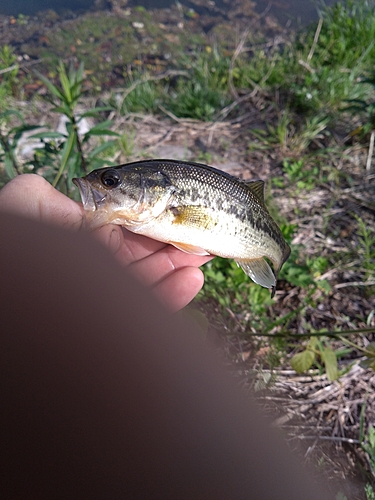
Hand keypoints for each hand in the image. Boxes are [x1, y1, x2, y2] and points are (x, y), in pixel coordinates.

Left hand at [0, 174, 212, 310]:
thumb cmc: (14, 253)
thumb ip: (44, 195)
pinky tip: (193, 279)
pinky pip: (146, 312)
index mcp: (77, 242)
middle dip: (174, 247)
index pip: (122, 230)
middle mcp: (91, 271)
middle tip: (204, 239)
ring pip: (149, 283)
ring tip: (205, 255)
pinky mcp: (108, 328)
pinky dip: (172, 296)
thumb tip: (78, 203)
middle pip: (142, 257)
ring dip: (179, 268)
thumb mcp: (22, 208)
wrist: (13, 310)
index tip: (180, 213)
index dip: (152, 221)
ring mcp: (101, 300)